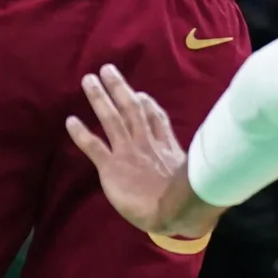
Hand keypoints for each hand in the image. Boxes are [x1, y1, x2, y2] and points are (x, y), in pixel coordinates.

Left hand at [64, 64, 223, 241]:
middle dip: (119, 88)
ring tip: (88, 80)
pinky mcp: (112, 166)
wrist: (173, 208)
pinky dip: (81, 133)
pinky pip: (94, 145)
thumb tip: (206, 171)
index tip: (141, 94)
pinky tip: (71, 121)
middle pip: (131, 108)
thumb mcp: (194, 175)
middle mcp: (145, 142)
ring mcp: (127, 152)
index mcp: (166, 145)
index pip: (156, 118)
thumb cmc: (187, 199)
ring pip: (111, 118)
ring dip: (99, 98)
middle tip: (107, 69)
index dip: (148, 104)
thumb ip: (193, 168)